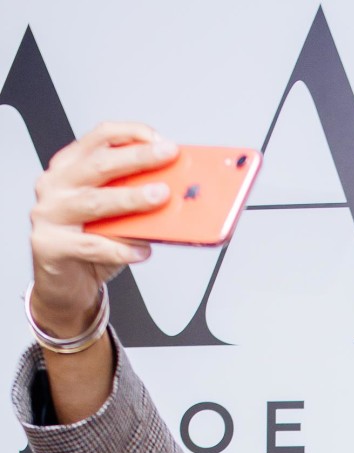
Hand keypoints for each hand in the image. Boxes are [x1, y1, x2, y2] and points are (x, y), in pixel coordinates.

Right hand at [29, 122, 176, 337]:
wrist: (63, 286)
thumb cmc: (89, 246)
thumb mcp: (114, 216)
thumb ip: (132, 200)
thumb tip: (172, 193)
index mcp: (70, 167)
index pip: (100, 138)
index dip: (130, 133)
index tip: (160, 139)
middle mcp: (56, 185)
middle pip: (99, 165)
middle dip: (138, 158)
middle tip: (168, 157)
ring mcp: (49, 213)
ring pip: (95, 202)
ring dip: (132, 199)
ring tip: (160, 197)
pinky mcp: (49, 244)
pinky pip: (91, 245)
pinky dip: (120, 249)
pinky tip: (142, 250)